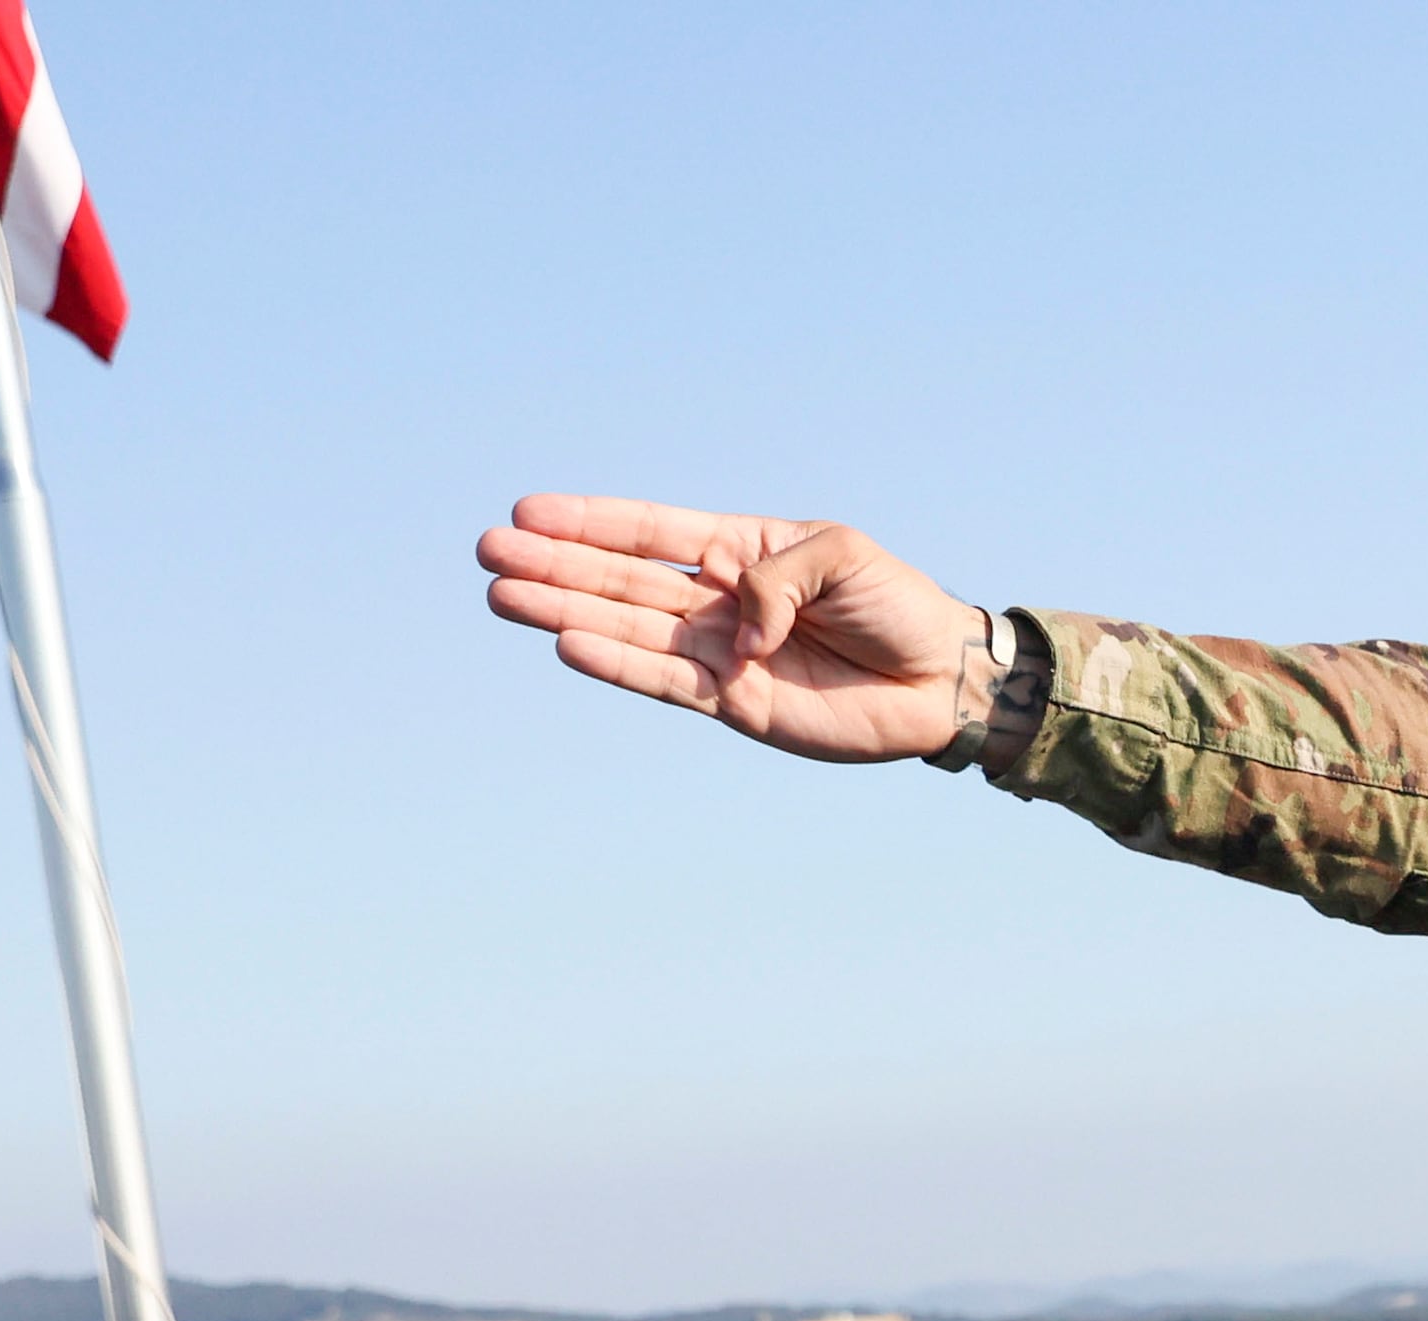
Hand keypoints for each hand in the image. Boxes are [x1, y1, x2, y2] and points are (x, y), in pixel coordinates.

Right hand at [477, 495, 987, 763]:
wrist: (939, 677)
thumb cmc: (897, 604)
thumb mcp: (842, 557)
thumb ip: (778, 577)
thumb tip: (735, 628)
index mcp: (741, 549)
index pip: (650, 531)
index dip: (591, 522)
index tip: (527, 511)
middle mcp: (719, 600)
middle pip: (620, 579)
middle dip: (555, 565)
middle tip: (488, 552)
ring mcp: (720, 652)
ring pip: (627, 629)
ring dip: (565, 611)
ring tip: (502, 596)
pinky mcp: (734, 702)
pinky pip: (664, 681)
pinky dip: (617, 665)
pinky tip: (567, 644)